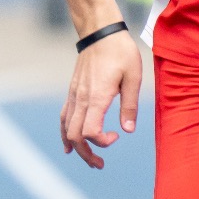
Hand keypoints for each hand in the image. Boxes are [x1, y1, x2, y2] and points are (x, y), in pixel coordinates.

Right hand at [60, 29, 141, 169]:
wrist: (100, 33)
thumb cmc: (121, 53)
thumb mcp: (133, 77)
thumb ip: (129, 105)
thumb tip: (128, 130)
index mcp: (97, 97)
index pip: (90, 131)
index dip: (101, 141)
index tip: (118, 135)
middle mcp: (81, 99)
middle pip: (75, 136)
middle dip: (86, 154)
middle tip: (100, 164)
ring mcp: (74, 96)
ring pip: (67, 128)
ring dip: (76, 147)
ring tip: (88, 159)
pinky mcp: (72, 92)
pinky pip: (64, 117)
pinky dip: (65, 133)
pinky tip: (68, 144)